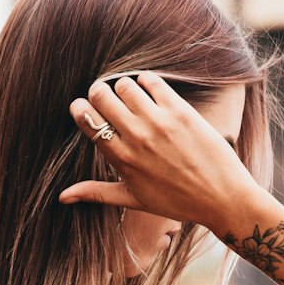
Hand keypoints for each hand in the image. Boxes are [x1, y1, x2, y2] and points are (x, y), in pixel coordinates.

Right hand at [58, 71, 256, 234]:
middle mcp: (136, 137)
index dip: (81, 108)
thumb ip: (95, 193)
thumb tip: (62, 197)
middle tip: (108, 98)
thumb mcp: (133, 199)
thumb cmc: (176, 202)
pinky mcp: (181, 111)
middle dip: (99, 93)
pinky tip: (151, 93)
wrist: (221, 198)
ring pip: (125, 84)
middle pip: (101, 95)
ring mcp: (159, 122)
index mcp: (121, 159)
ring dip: (124, 87)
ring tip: (133, 98)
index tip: (86, 108)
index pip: (87, 120)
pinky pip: (153, 82)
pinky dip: (147, 82)